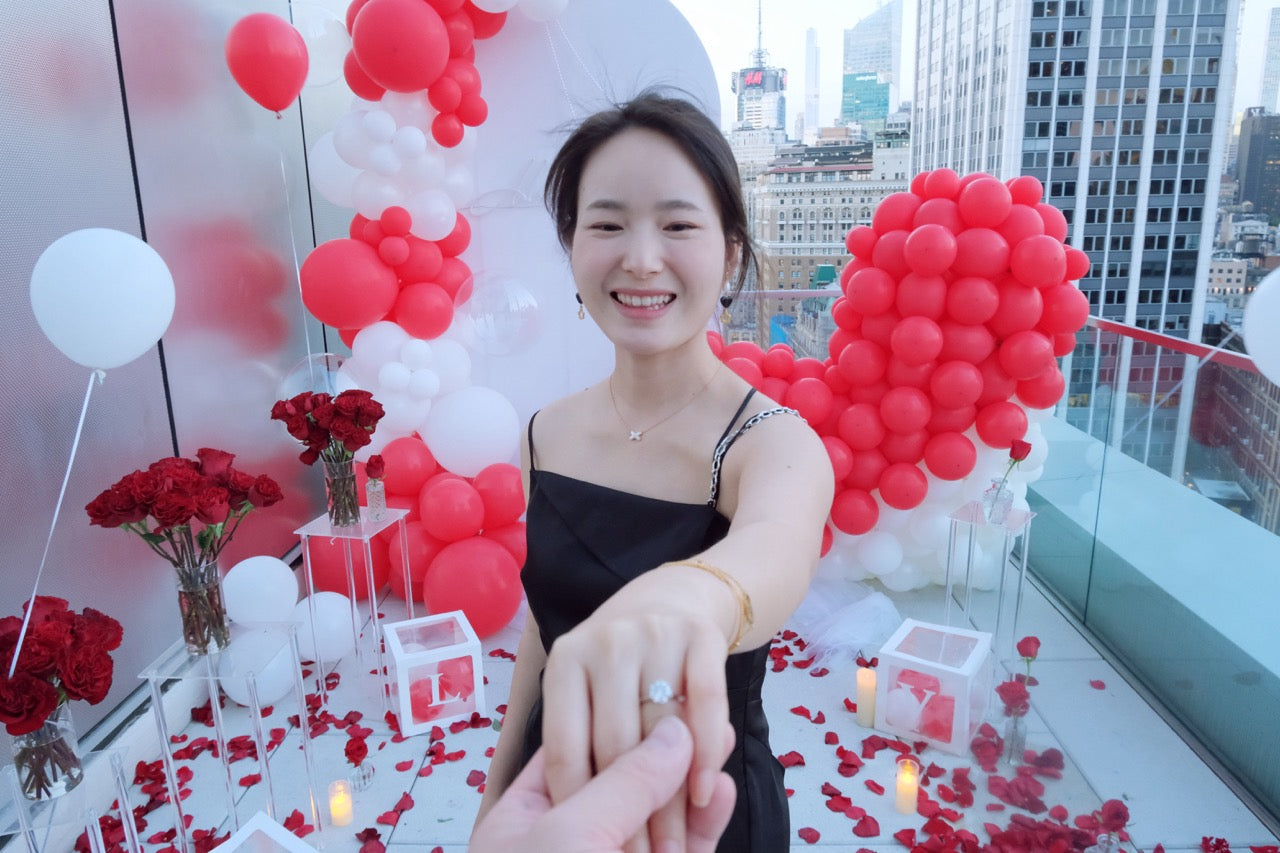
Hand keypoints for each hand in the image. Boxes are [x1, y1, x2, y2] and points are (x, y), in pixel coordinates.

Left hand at [470, 716, 735, 852]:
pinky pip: (679, 850)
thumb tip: (675, 732)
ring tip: (720, 739)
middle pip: (620, 783)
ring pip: (656, 819)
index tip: (658, 694)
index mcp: (523, 822)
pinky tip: (718, 791)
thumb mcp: (571, 836)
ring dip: (687, 785)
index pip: (572, 754)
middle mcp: (565, 844)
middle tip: (701, 714)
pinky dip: (699, 827)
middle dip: (662, 751)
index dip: (616, 723)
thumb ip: (625, 782)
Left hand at [540, 609, 730, 851]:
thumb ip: (600, 758)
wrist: (682, 592)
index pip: (564, 750)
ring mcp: (654, 634)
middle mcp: (603, 644)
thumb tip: (624, 797)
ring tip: (676, 849)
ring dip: (672, 801)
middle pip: (615, 747)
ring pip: (661, 732)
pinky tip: (708, 793)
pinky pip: (706, 702)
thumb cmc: (626, 669)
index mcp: (563, 667)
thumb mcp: (589, 703)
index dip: (581, 808)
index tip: (602, 850)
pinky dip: (708, 753)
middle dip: (631, 817)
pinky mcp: (701, 635)